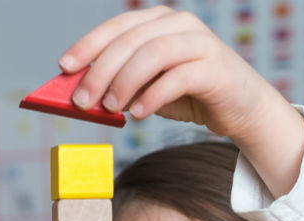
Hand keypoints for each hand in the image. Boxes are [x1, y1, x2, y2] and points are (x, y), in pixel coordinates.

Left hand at [60, 6, 303, 195]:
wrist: (239, 107)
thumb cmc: (187, 94)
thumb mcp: (146, 87)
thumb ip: (118, 85)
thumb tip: (81, 96)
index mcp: (158, 21)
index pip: (117, 27)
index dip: (88, 45)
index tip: (64, 67)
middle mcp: (179, 24)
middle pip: (130, 41)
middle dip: (100, 71)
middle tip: (81, 101)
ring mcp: (200, 43)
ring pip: (153, 54)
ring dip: (125, 82)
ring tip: (110, 108)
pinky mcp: (216, 67)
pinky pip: (178, 77)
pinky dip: (153, 96)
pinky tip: (139, 114)